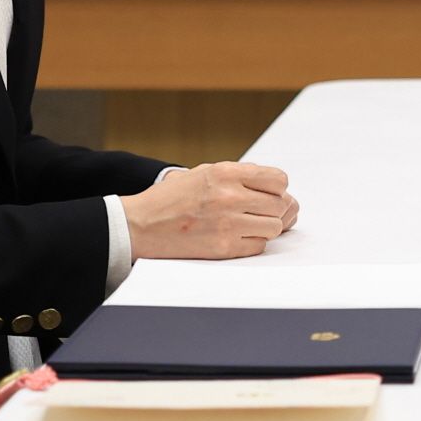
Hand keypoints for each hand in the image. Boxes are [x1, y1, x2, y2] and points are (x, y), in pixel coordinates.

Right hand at [123, 160, 298, 260]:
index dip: (278, 188)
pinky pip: (258, 246)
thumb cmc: (172, 198)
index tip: (270, 193)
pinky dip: (254, 242)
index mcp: (225, 172)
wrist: (141, 225)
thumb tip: (276, 186)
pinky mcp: (223, 248)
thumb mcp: (204, 172)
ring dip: (266, 227)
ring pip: (274, 227)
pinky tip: (239, 236)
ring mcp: (227, 223)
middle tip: (262, 212)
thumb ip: (239, 175)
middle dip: (276, 209)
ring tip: (250, 224)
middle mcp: (230, 196)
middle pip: (280, 204)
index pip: (278, 179)